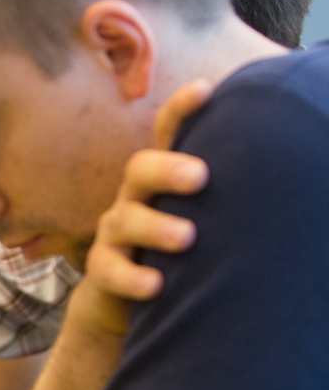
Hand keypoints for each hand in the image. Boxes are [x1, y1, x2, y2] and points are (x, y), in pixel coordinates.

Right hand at [78, 79, 212, 334]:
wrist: (124, 299)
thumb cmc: (176, 251)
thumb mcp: (197, 215)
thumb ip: (224, 194)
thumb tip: (286, 168)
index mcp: (161, 180)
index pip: (167, 135)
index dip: (180, 111)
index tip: (206, 90)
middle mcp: (135, 198)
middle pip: (140, 170)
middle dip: (167, 169)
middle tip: (200, 177)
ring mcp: (115, 233)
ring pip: (125, 220)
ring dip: (155, 227)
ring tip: (188, 238)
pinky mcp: (103, 269)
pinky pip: (108, 269)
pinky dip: (131, 277)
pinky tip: (156, 284)